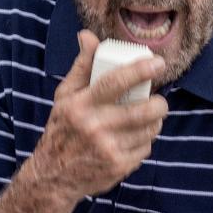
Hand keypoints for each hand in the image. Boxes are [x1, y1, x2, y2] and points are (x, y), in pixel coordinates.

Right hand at [27, 31, 168, 203]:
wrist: (53, 177)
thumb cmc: (62, 129)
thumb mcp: (65, 96)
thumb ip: (82, 66)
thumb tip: (88, 35)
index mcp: (80, 104)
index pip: (114, 81)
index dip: (140, 70)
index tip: (158, 63)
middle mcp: (94, 126)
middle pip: (142, 110)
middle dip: (159, 104)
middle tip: (158, 101)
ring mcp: (107, 149)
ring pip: (148, 130)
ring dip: (153, 123)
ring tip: (146, 119)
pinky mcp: (117, 167)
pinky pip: (145, 148)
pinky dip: (144, 142)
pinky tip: (133, 139)